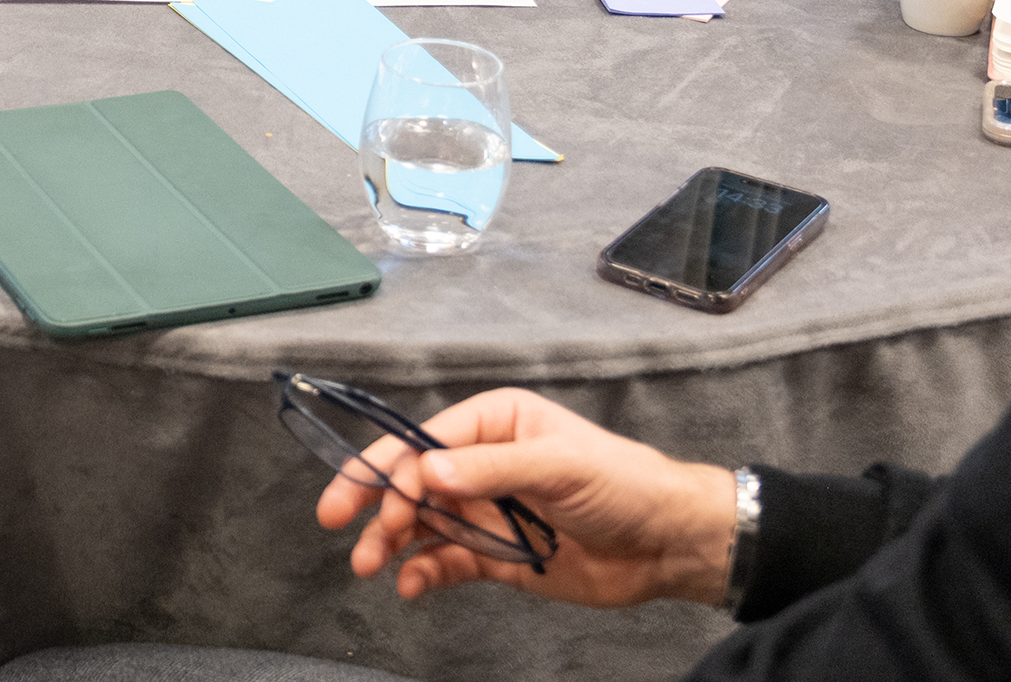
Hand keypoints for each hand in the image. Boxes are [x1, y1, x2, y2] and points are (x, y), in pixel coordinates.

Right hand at [314, 386, 735, 609]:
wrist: (669, 545)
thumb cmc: (622, 484)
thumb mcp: (559, 464)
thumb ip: (490, 468)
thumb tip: (425, 471)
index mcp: (494, 424)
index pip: (426, 442)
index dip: (389, 468)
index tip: (366, 496)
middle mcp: (481, 464)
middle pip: (412, 482)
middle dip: (375, 503)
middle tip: (341, 528)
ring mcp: (487, 511)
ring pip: (421, 524)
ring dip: (391, 541)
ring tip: (368, 564)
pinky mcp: (497, 555)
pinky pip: (447, 561)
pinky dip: (423, 572)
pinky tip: (409, 585)